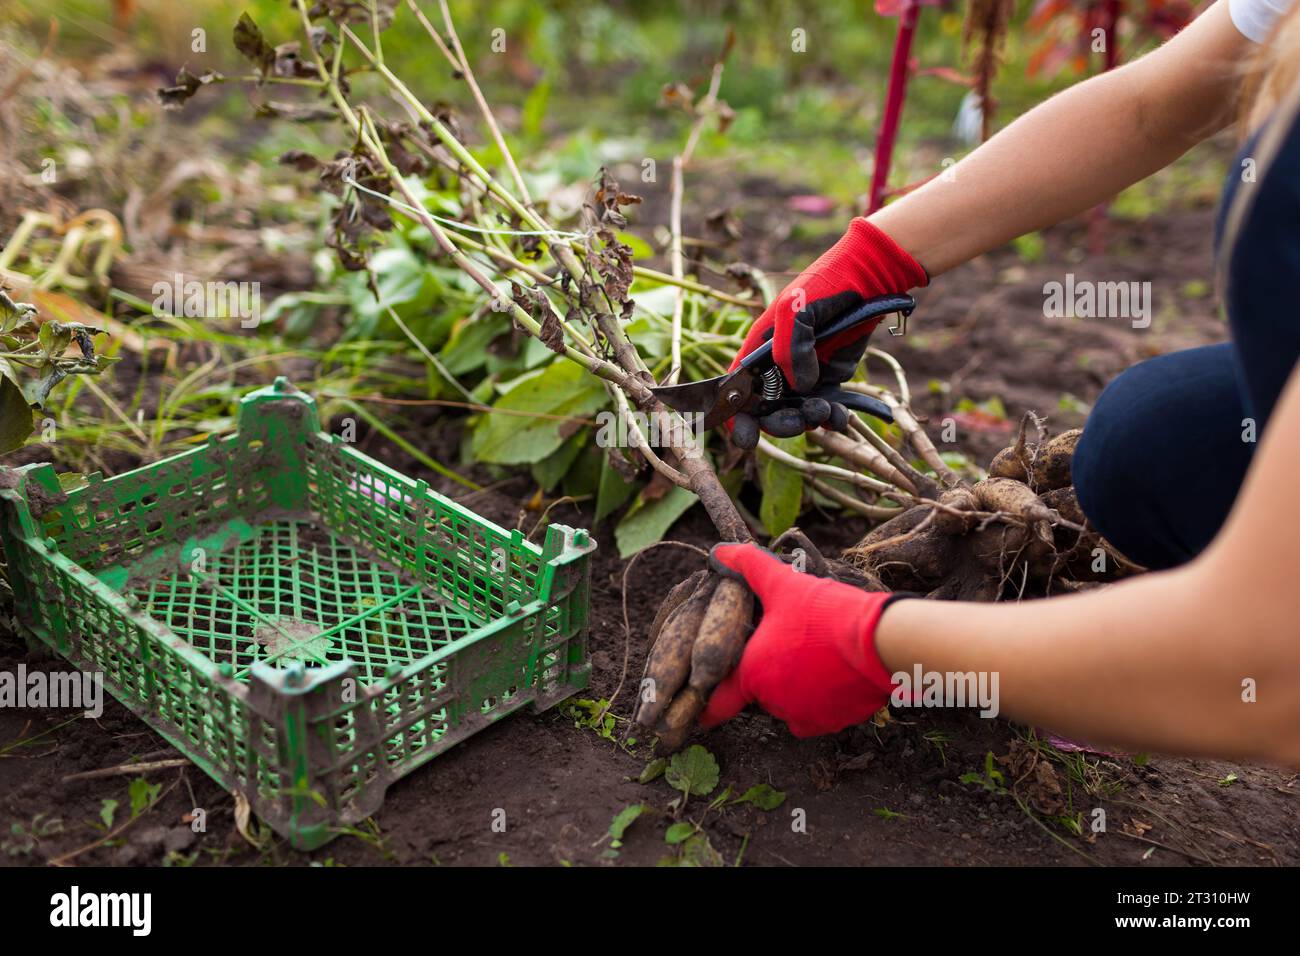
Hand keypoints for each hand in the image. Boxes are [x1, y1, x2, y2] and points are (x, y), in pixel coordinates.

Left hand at [700, 543, 908, 737]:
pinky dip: (823, 699)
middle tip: (785, 649)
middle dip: (767, 676)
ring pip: (790, 704)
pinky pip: (819, 714)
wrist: (878, 641)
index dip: (711, 701)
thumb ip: (748, 567)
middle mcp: (774, 702)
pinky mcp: (835, 722)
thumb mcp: (782, 583)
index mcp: (752, 674)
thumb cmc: (825, 613)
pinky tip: (834, 673)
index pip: (717, 703)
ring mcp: (806, 715)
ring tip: (814, 656)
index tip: (704, 706)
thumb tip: (720, 551)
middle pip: (760, 694)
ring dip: (795, 687)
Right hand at [729, 218, 926, 448]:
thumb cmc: (824, 285)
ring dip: (807, 421)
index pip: (735, 389)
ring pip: (795, 414)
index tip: (746, 437)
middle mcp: (776, 366)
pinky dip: (831, 418)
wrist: (869, 279)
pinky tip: (840, 417)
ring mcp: (803, 375)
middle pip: (765, 410)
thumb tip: (801, 387)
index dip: (735, 417)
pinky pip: (825, 409)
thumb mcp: (797, 309)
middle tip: (800, 420)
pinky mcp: (830, 379)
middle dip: (779, 422)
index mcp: (758, 349)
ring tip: (826, 412)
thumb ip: (791, 349)